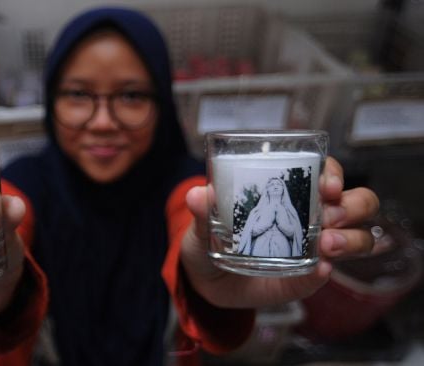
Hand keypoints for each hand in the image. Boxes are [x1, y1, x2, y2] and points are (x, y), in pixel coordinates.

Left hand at [180, 157, 379, 307]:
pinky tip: (319, 269)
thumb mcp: (202, 224)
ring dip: (351, 239)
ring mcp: (313, 249)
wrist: (205, 280)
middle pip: (357, 203)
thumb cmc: (210, 239)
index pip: (326, 173)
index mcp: (290, 193)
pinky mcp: (304, 279)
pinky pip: (325, 275)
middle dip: (352, 206)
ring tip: (327, 244)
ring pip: (359, 237)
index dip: (334, 174)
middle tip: (330, 215)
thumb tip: (197, 194)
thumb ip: (202, 210)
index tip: (327, 185)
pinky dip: (324, 272)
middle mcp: (312, 217)